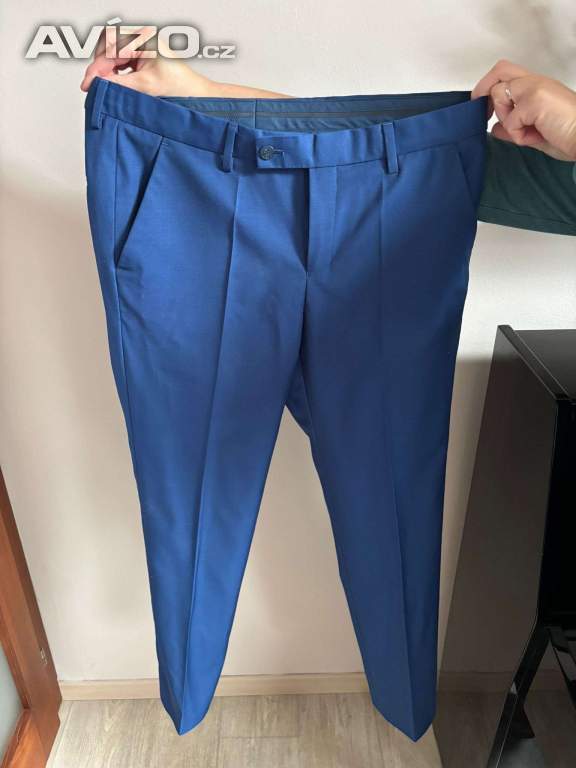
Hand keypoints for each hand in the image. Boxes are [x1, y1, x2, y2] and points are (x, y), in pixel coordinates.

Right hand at [80, 26, 214, 96]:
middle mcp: (143, 40)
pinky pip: (122, 63)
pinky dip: (115, 74)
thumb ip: (120, 83)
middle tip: (93, 85)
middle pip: (110, 49)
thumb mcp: (146, 86)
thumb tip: (98, 83)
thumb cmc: (182, 87)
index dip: (98, 65)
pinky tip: (114, 85)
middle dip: (100, 68)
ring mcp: (143, 49)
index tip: (90, 82)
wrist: (196, 97)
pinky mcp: (143, 60)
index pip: (111, 45)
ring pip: (114, 57)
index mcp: (145, 38)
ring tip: (104, 87)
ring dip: (107, 72)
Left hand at [471, 59, 575, 160]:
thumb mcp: (534, 133)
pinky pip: (510, 121)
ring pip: (499, 97)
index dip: (490, 87)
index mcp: (538, 86)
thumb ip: (513, 128)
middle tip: (486, 114)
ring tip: (530, 132)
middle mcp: (536, 81)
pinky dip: (519, 135)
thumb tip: (495, 129)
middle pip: (499, 70)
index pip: (508, 74)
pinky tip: (537, 136)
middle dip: (484, 91)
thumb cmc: (568, 136)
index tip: (487, 110)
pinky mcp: (534, 100)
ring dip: (508, 121)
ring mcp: (534, 88)